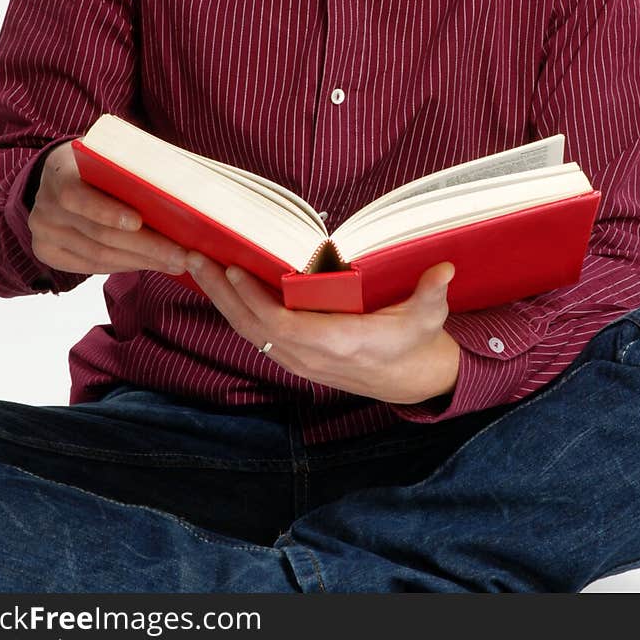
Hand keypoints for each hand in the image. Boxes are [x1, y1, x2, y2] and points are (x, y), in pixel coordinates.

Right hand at [28, 141, 188, 276]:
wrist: (59, 175)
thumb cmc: (97, 163)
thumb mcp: (108, 154)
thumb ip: (132, 167)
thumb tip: (182, 187)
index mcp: (58, 174)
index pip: (76, 197)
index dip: (108, 212)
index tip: (140, 222)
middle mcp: (45, 207)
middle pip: (98, 234)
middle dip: (145, 247)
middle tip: (181, 255)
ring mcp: (43, 234)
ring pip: (98, 256)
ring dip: (141, 261)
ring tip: (175, 263)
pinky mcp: (48, 253)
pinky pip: (91, 267)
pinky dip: (124, 266)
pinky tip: (149, 264)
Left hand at [186, 253, 459, 404]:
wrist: (413, 381)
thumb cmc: (416, 341)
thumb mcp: (428, 318)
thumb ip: (432, 294)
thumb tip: (444, 270)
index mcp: (339, 344)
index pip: (284, 326)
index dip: (255, 300)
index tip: (234, 270)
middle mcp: (311, 357)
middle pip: (253, 327)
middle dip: (222, 293)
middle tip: (195, 258)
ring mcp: (300, 361)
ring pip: (249, 333)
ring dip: (221, 301)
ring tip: (196, 266)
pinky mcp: (296, 358)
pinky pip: (256, 336)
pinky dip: (234, 311)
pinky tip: (219, 288)